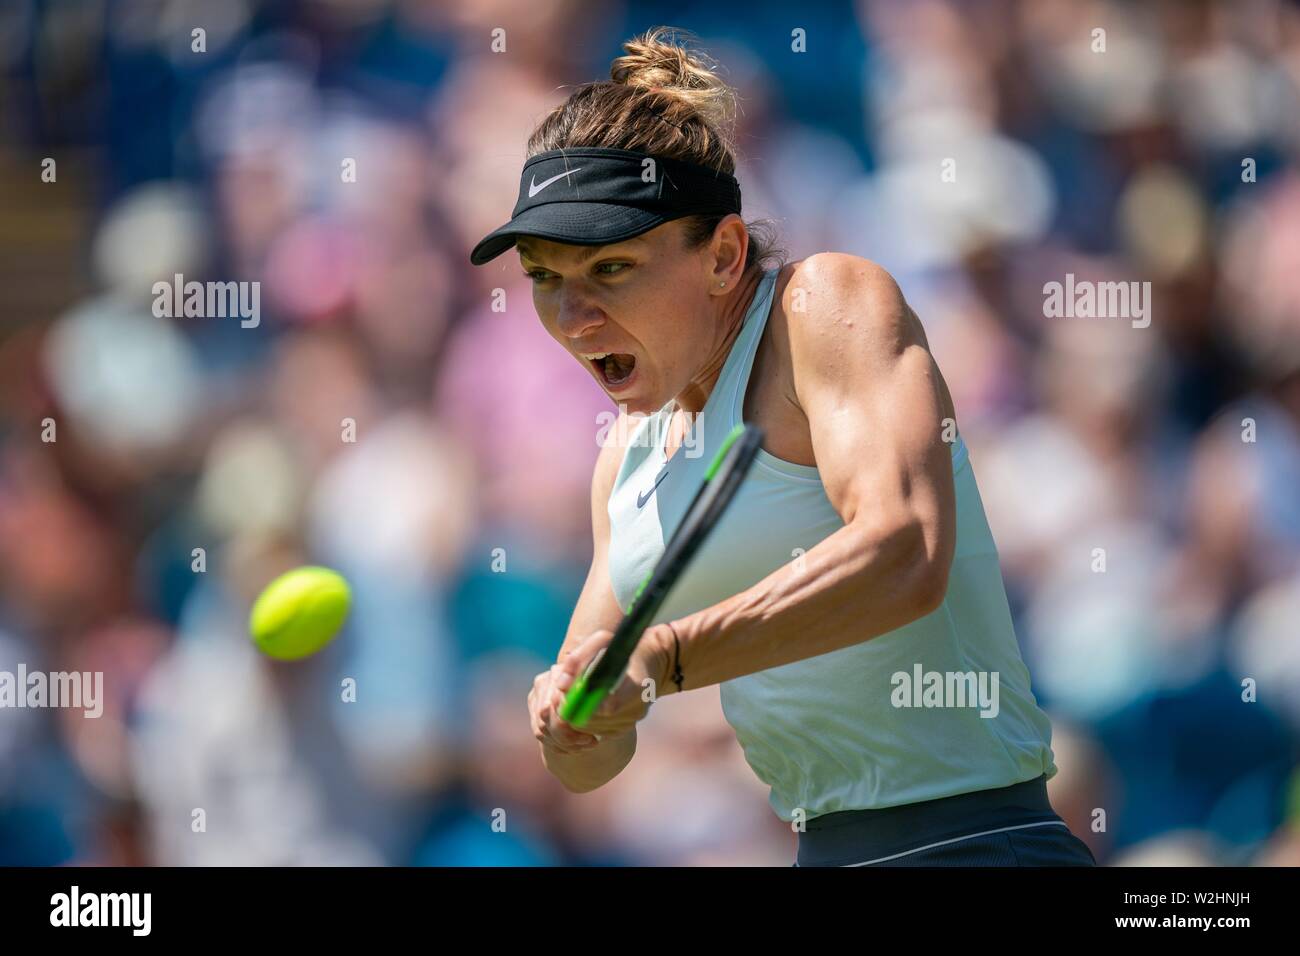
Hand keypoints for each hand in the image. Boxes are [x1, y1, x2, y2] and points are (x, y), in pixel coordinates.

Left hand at [529, 627, 671, 750]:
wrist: (649, 661)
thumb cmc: (620, 648)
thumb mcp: (601, 642)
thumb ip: (578, 659)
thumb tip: (561, 685)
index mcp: (637, 687)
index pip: (607, 706)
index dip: (583, 703)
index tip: (570, 692)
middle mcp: (637, 709)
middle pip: (594, 720)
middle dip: (574, 708)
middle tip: (565, 693)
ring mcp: (632, 722)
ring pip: (591, 728)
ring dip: (578, 714)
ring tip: (578, 695)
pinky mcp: (624, 730)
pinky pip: (596, 732)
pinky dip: (586, 719)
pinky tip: (588, 703)